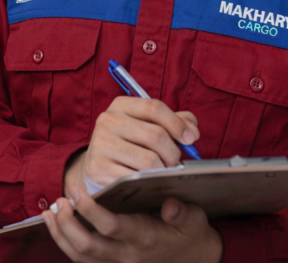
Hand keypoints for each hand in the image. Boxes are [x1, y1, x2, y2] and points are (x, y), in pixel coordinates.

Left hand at [43, 185, 222, 262]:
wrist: (194, 259)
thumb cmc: (190, 233)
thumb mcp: (193, 218)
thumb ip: (181, 211)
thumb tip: (169, 205)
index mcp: (145, 238)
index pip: (110, 227)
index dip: (89, 210)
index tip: (76, 190)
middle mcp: (127, 255)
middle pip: (87, 245)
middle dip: (67, 223)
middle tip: (60, 199)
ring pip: (79, 256)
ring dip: (60, 234)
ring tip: (50, 211)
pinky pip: (82, 260)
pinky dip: (65, 243)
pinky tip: (56, 225)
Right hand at [65, 97, 199, 190]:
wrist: (95, 167)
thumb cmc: (129, 144)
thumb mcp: (146, 125)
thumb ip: (173, 121)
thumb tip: (192, 130)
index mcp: (121, 105)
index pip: (155, 108)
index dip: (177, 124)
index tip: (191, 139)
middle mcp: (108, 120)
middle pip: (156, 135)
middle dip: (173, 152)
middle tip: (174, 162)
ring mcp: (101, 144)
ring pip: (149, 159)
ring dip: (162, 169)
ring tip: (161, 171)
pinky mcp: (99, 167)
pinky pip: (136, 177)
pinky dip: (148, 181)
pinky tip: (147, 180)